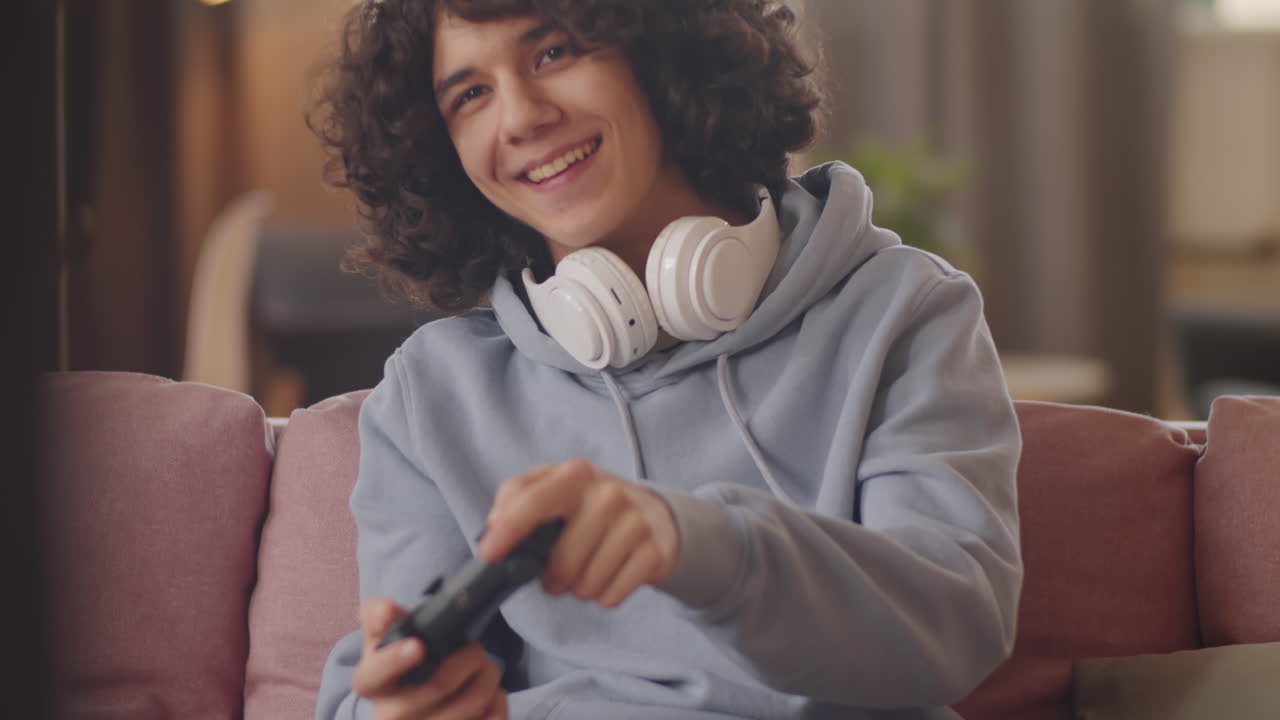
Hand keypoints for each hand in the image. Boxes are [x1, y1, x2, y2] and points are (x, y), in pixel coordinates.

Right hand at [352, 597, 507, 719]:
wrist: (416, 698)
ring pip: (472, 702)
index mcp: (373, 685)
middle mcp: (392, 716)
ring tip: (485, 668)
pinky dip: (498, 701)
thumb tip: (384, 612)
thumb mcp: (389, 637)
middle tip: (477, 648)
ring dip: (488, 676)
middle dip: (470, 657)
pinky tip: (490, 695)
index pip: (372, 677)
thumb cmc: (406, 662)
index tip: (417, 646)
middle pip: (439, 683)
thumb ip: (379, 615)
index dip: (393, 661)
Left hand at [478, 458, 678, 607]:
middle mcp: (608, 495)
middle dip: (553, 578)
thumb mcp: (554, 486)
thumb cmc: (590, 505)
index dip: (507, 530)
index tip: (490, 554)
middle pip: (561, 562)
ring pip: (586, 584)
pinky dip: (604, 596)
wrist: (654, 514)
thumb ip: (516, 498)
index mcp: (576, 474)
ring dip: (579, 588)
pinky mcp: (654, 552)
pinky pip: (612, 596)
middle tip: (558, 571)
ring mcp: (635, 523)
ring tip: (587, 570)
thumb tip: (493, 528)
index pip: (532, 502)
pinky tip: (609, 576)